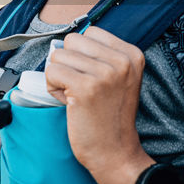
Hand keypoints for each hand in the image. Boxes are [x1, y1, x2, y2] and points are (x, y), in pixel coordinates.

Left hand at [44, 25, 152, 183]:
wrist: (115, 152)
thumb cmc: (110, 117)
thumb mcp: (119, 78)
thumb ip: (101, 56)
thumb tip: (66, 40)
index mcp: (132, 55)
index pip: (90, 32)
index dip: (82, 54)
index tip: (93, 77)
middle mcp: (122, 61)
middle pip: (72, 40)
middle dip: (69, 63)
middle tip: (82, 87)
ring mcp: (105, 74)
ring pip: (59, 56)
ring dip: (60, 77)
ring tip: (76, 96)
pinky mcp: (86, 88)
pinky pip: (52, 72)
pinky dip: (53, 88)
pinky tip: (68, 101)